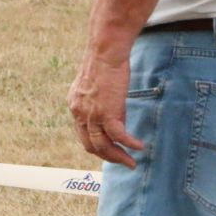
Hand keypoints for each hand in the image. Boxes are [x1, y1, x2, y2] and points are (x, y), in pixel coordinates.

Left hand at [68, 53, 144, 168]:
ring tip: (131, 162)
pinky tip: (139, 147)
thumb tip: (116, 118)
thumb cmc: (105, 65)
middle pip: (91, 145)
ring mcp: (91, 115)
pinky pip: (118, 136)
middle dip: (108, 157)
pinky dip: (129, 144)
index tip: (111, 151)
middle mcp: (79, 114)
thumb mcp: (97, 89)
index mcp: (75, 107)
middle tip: (123, 162)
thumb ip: (101, 105)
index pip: (83, 135)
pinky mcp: (106, 112)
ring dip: (118, 157)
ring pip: (103, 145)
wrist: (105, 53)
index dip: (97, 146)